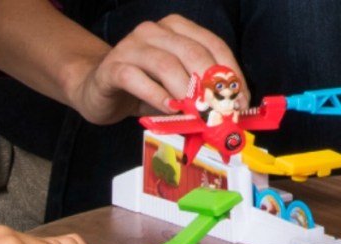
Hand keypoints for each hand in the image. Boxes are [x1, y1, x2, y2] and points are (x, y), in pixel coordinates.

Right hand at [70, 14, 248, 124]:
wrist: (99, 89)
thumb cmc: (148, 88)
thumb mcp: (182, 89)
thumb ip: (204, 95)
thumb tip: (232, 113)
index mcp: (178, 29)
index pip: (215, 46)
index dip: (232, 75)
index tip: (240, 103)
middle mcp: (155, 31)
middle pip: (193, 53)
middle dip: (212, 86)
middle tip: (222, 113)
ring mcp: (131, 46)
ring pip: (166, 65)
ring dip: (187, 94)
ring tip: (198, 115)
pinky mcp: (113, 67)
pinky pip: (137, 79)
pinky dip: (157, 97)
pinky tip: (169, 110)